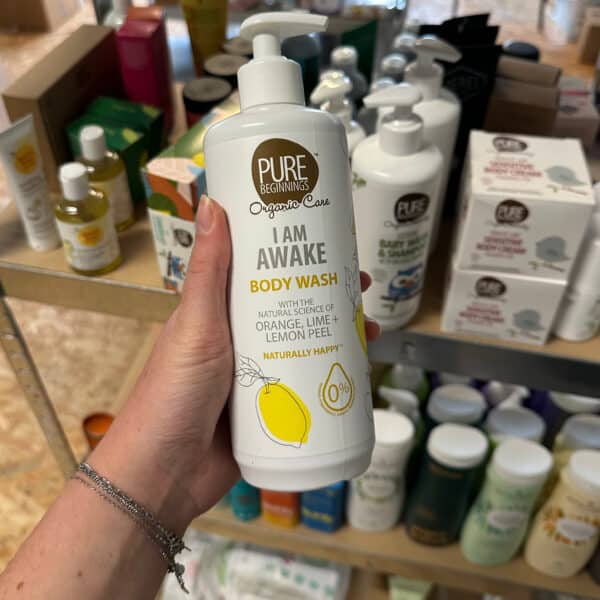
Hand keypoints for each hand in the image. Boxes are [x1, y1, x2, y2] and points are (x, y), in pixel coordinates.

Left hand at [92, 196, 379, 531]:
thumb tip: (213, 201)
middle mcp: (241, 339)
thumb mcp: (196, 326)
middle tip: (363, 283)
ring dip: (338, 333)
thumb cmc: (173, 394)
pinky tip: (359, 372)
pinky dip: (333, 376)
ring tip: (371, 327)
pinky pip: (307, 385)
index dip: (294, 252)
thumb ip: (207, 272)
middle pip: (292, 306)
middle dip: (329, 293)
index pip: (262, 271)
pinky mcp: (271, 409)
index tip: (327, 237)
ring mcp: (258, 374)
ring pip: (305, 344)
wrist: (164, 475)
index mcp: (220, 313)